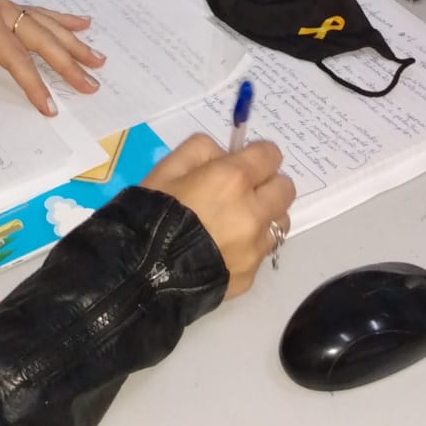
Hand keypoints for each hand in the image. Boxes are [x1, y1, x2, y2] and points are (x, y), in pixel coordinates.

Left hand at [0, 0, 105, 115]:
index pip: (16, 58)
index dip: (34, 84)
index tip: (50, 107)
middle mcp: (2, 9)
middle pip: (42, 39)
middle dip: (68, 63)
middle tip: (92, 85)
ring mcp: (5, 3)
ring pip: (47, 24)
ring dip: (73, 42)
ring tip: (98, 59)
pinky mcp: (3, 2)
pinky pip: (38, 11)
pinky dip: (62, 18)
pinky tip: (83, 22)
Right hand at [142, 134, 294, 297]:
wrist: (139, 273)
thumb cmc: (151, 214)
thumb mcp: (166, 168)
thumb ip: (201, 150)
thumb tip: (225, 155)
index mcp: (233, 180)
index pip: (271, 155)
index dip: (258, 155)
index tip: (244, 161)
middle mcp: (253, 213)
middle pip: (285, 189)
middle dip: (267, 184)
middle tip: (242, 191)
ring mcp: (255, 248)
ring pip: (280, 222)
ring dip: (264, 216)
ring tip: (234, 222)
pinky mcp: (250, 276)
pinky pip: (261, 253)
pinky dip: (249, 247)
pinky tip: (222, 249)